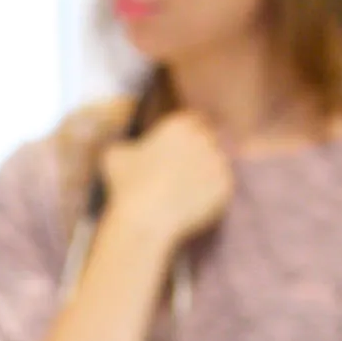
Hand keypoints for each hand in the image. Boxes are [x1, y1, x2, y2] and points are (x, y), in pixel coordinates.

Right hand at [95, 111, 234, 250]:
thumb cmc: (127, 186)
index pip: (194, 121)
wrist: (145, 219)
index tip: (181, 150)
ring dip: (210, 170)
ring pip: (219, 161)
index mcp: (179, 124)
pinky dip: (214, 192)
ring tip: (192, 187)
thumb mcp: (114, 157)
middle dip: (203, 150)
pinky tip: (196, 202)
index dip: (189, 135)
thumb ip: (125, 146)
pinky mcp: (227, 185)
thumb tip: (124, 148)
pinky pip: (224, 185)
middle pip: (211, 138)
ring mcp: (218, 161)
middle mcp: (202, 138)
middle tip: (189, 169)